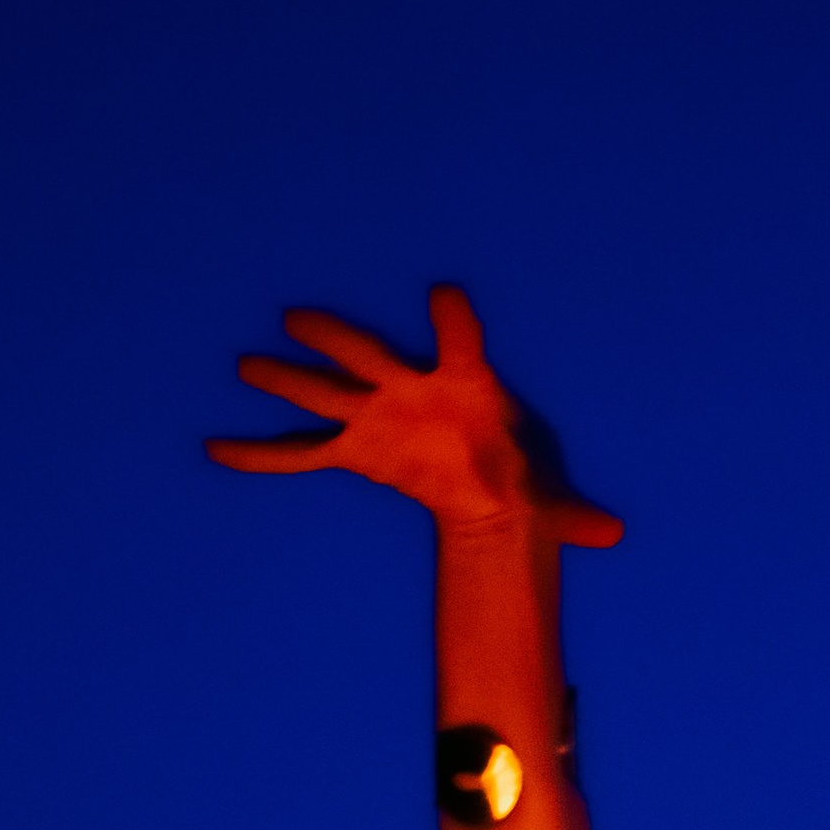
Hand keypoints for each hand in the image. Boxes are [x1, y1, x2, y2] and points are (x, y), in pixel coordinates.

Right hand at [209, 285, 622, 541]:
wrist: (488, 486)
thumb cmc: (518, 474)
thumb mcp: (547, 499)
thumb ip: (571, 512)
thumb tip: (612, 534)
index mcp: (463, 386)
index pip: (460, 342)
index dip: (454, 320)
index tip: (445, 295)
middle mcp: (410, 391)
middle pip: (366, 357)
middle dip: (336, 339)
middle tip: (299, 316)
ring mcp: (377, 418)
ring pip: (324, 393)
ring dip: (286, 379)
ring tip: (246, 363)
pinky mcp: (358, 452)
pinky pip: (301, 453)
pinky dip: (261, 455)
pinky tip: (217, 448)